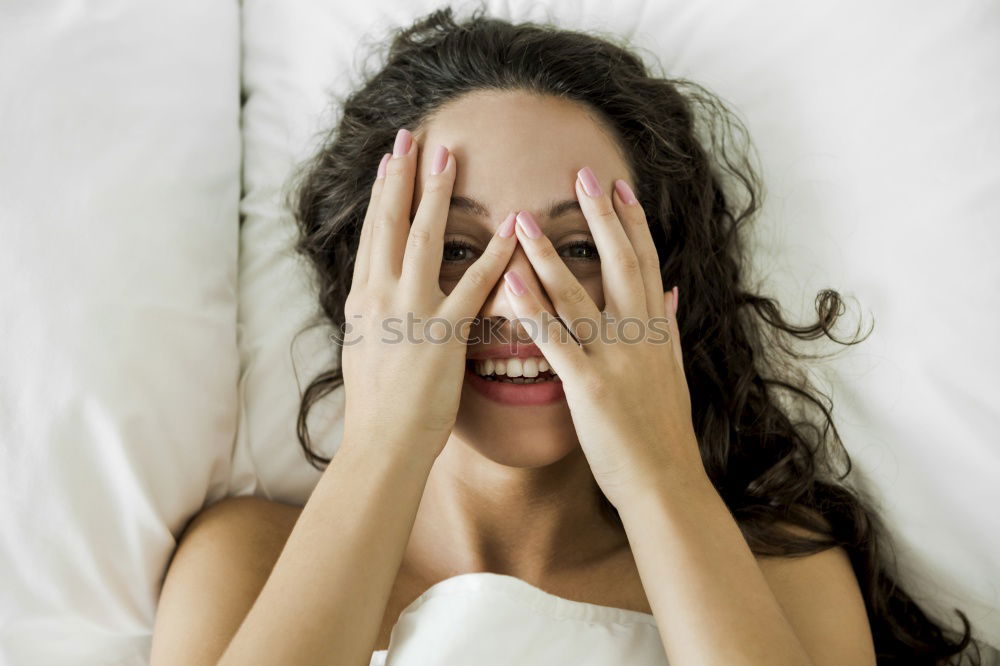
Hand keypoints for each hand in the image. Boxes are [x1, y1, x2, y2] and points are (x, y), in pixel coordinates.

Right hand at [341, 129, 517, 457]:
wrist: (380, 444)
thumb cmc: (375, 407)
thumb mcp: (362, 350)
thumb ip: (371, 317)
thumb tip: (372, 299)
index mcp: (362, 300)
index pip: (372, 234)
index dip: (381, 194)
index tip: (389, 161)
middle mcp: (379, 296)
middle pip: (389, 223)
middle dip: (401, 177)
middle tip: (412, 137)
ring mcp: (409, 311)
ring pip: (422, 239)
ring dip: (435, 194)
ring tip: (447, 157)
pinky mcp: (442, 333)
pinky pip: (474, 285)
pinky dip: (495, 254)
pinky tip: (511, 227)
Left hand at [501, 168, 707, 507]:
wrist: (665, 482)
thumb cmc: (662, 433)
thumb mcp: (673, 374)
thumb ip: (666, 328)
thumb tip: (669, 291)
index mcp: (657, 331)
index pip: (646, 263)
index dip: (632, 223)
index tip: (619, 187)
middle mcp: (640, 335)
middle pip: (620, 263)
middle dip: (601, 217)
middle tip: (582, 174)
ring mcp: (616, 359)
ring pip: (579, 295)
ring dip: (549, 254)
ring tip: (523, 219)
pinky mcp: (590, 386)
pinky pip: (556, 339)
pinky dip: (532, 307)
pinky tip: (510, 280)